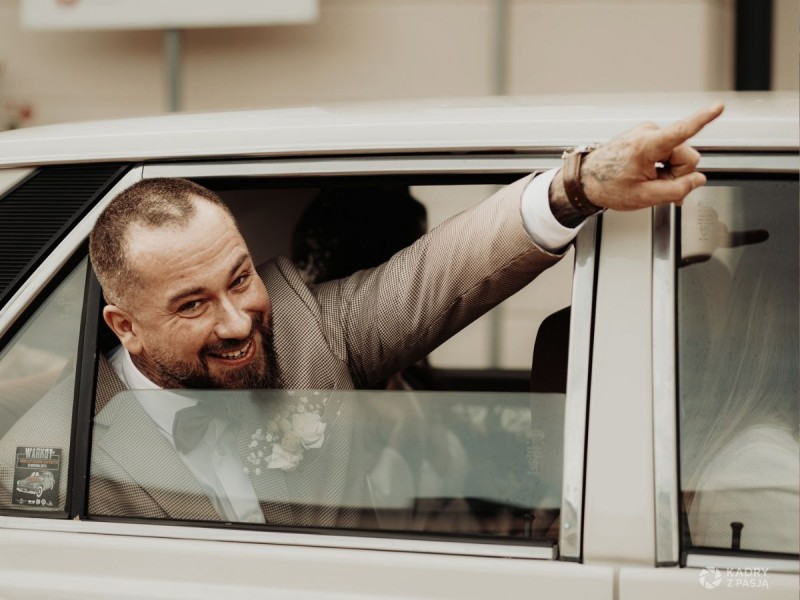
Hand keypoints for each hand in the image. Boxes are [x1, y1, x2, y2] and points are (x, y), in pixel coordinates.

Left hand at [579, 102, 724, 210]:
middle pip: (687, 156)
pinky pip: (669, 153)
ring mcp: (648, 133)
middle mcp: (649, 133)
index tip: (719, 106)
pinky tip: (650, 177)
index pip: (682, 131)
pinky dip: (663, 167)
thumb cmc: (608, 186)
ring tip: (648, 181)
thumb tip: (698, 180)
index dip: (703, 119)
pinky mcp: (648, 136)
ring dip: (669, 172)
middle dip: (677, 174)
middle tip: (656, 186)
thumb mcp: (644, 197)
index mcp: (647, 145)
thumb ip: (676, 190)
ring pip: (679, 155)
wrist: (586, 180)